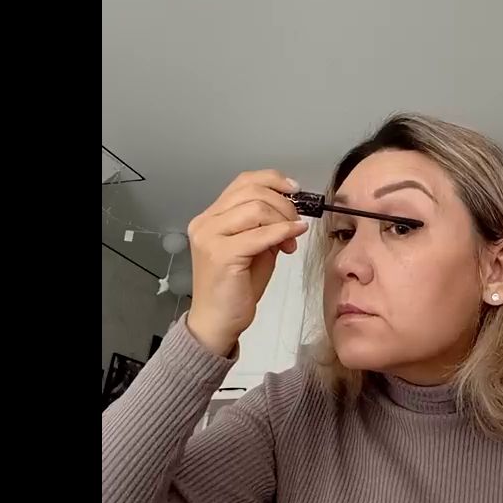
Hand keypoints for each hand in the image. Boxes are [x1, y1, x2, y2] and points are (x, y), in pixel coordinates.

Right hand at [186, 170, 307, 355]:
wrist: (218, 321)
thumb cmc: (236, 288)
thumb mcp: (255, 248)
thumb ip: (267, 226)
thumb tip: (291, 214)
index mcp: (211, 216)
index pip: (244, 181)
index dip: (273, 180)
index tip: (295, 191)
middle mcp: (206, 222)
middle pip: (252, 191)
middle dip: (284, 204)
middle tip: (296, 224)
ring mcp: (210, 237)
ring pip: (256, 208)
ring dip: (283, 220)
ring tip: (290, 241)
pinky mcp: (220, 254)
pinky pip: (259, 234)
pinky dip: (282, 232)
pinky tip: (292, 237)